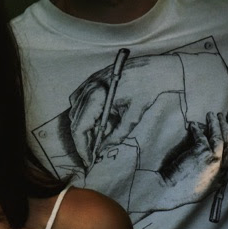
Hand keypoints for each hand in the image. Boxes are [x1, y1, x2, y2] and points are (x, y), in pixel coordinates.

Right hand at [68, 55, 182, 166]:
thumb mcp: (134, 115)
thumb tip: (105, 148)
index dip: (82, 147)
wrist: (152, 68)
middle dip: (83, 140)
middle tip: (94, 154)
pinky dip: (86, 114)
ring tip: (98, 139)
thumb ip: (118, 134)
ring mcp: (88, 82)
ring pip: (76, 112)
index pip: (79, 127)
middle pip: (75, 121)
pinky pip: (80, 101)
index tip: (89, 160)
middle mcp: (88, 88)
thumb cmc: (145, 89)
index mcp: (97, 96)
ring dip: (84, 127)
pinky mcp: (92, 80)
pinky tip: (99, 122)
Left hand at [151, 110, 227, 211]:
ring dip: (216, 123)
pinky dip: (197, 128)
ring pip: (219, 137)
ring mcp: (212, 160)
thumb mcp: (203, 189)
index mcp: (221, 178)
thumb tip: (218, 170)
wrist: (168, 190)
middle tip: (224, 117)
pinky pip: (202, 136)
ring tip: (211, 114)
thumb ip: (213, 180)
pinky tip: (193, 125)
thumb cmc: (181, 190)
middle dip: (227, 128)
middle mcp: (220, 169)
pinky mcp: (201, 153)